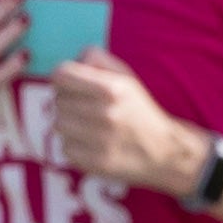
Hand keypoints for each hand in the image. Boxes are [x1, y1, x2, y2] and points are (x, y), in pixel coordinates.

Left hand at [43, 43, 203, 195]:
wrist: (165, 153)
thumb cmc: (139, 110)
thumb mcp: (126, 77)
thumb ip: (96, 58)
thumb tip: (72, 62)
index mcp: (112, 88)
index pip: (60, 75)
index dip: (63, 79)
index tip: (71, 86)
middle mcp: (106, 114)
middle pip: (58, 100)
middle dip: (69, 102)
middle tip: (87, 109)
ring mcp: (100, 141)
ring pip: (58, 125)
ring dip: (70, 125)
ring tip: (90, 127)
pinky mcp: (95, 163)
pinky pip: (65, 148)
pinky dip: (75, 146)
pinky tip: (93, 145)